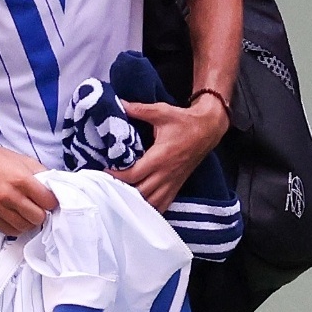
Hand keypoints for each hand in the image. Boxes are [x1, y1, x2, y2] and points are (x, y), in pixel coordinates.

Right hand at [0, 137, 59, 235]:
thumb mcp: (24, 160)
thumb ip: (41, 175)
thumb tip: (54, 189)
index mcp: (21, 179)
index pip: (48, 202)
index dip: (51, 202)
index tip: (49, 201)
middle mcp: (8, 195)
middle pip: (37, 218)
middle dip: (41, 213)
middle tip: (38, 207)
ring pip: (24, 227)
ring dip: (28, 222)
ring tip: (26, 212)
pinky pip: (8, 231)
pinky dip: (15, 227)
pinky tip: (15, 217)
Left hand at [116, 93, 229, 212]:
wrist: (208, 129)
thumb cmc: (184, 121)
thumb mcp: (162, 112)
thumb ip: (139, 110)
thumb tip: (119, 103)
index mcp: (160, 157)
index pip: (133, 175)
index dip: (116, 176)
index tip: (104, 171)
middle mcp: (166, 174)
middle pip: (140, 193)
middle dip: (122, 191)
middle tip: (107, 184)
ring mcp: (172, 182)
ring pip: (151, 203)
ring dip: (135, 202)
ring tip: (120, 195)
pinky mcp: (177, 186)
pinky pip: (163, 205)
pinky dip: (150, 208)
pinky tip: (139, 206)